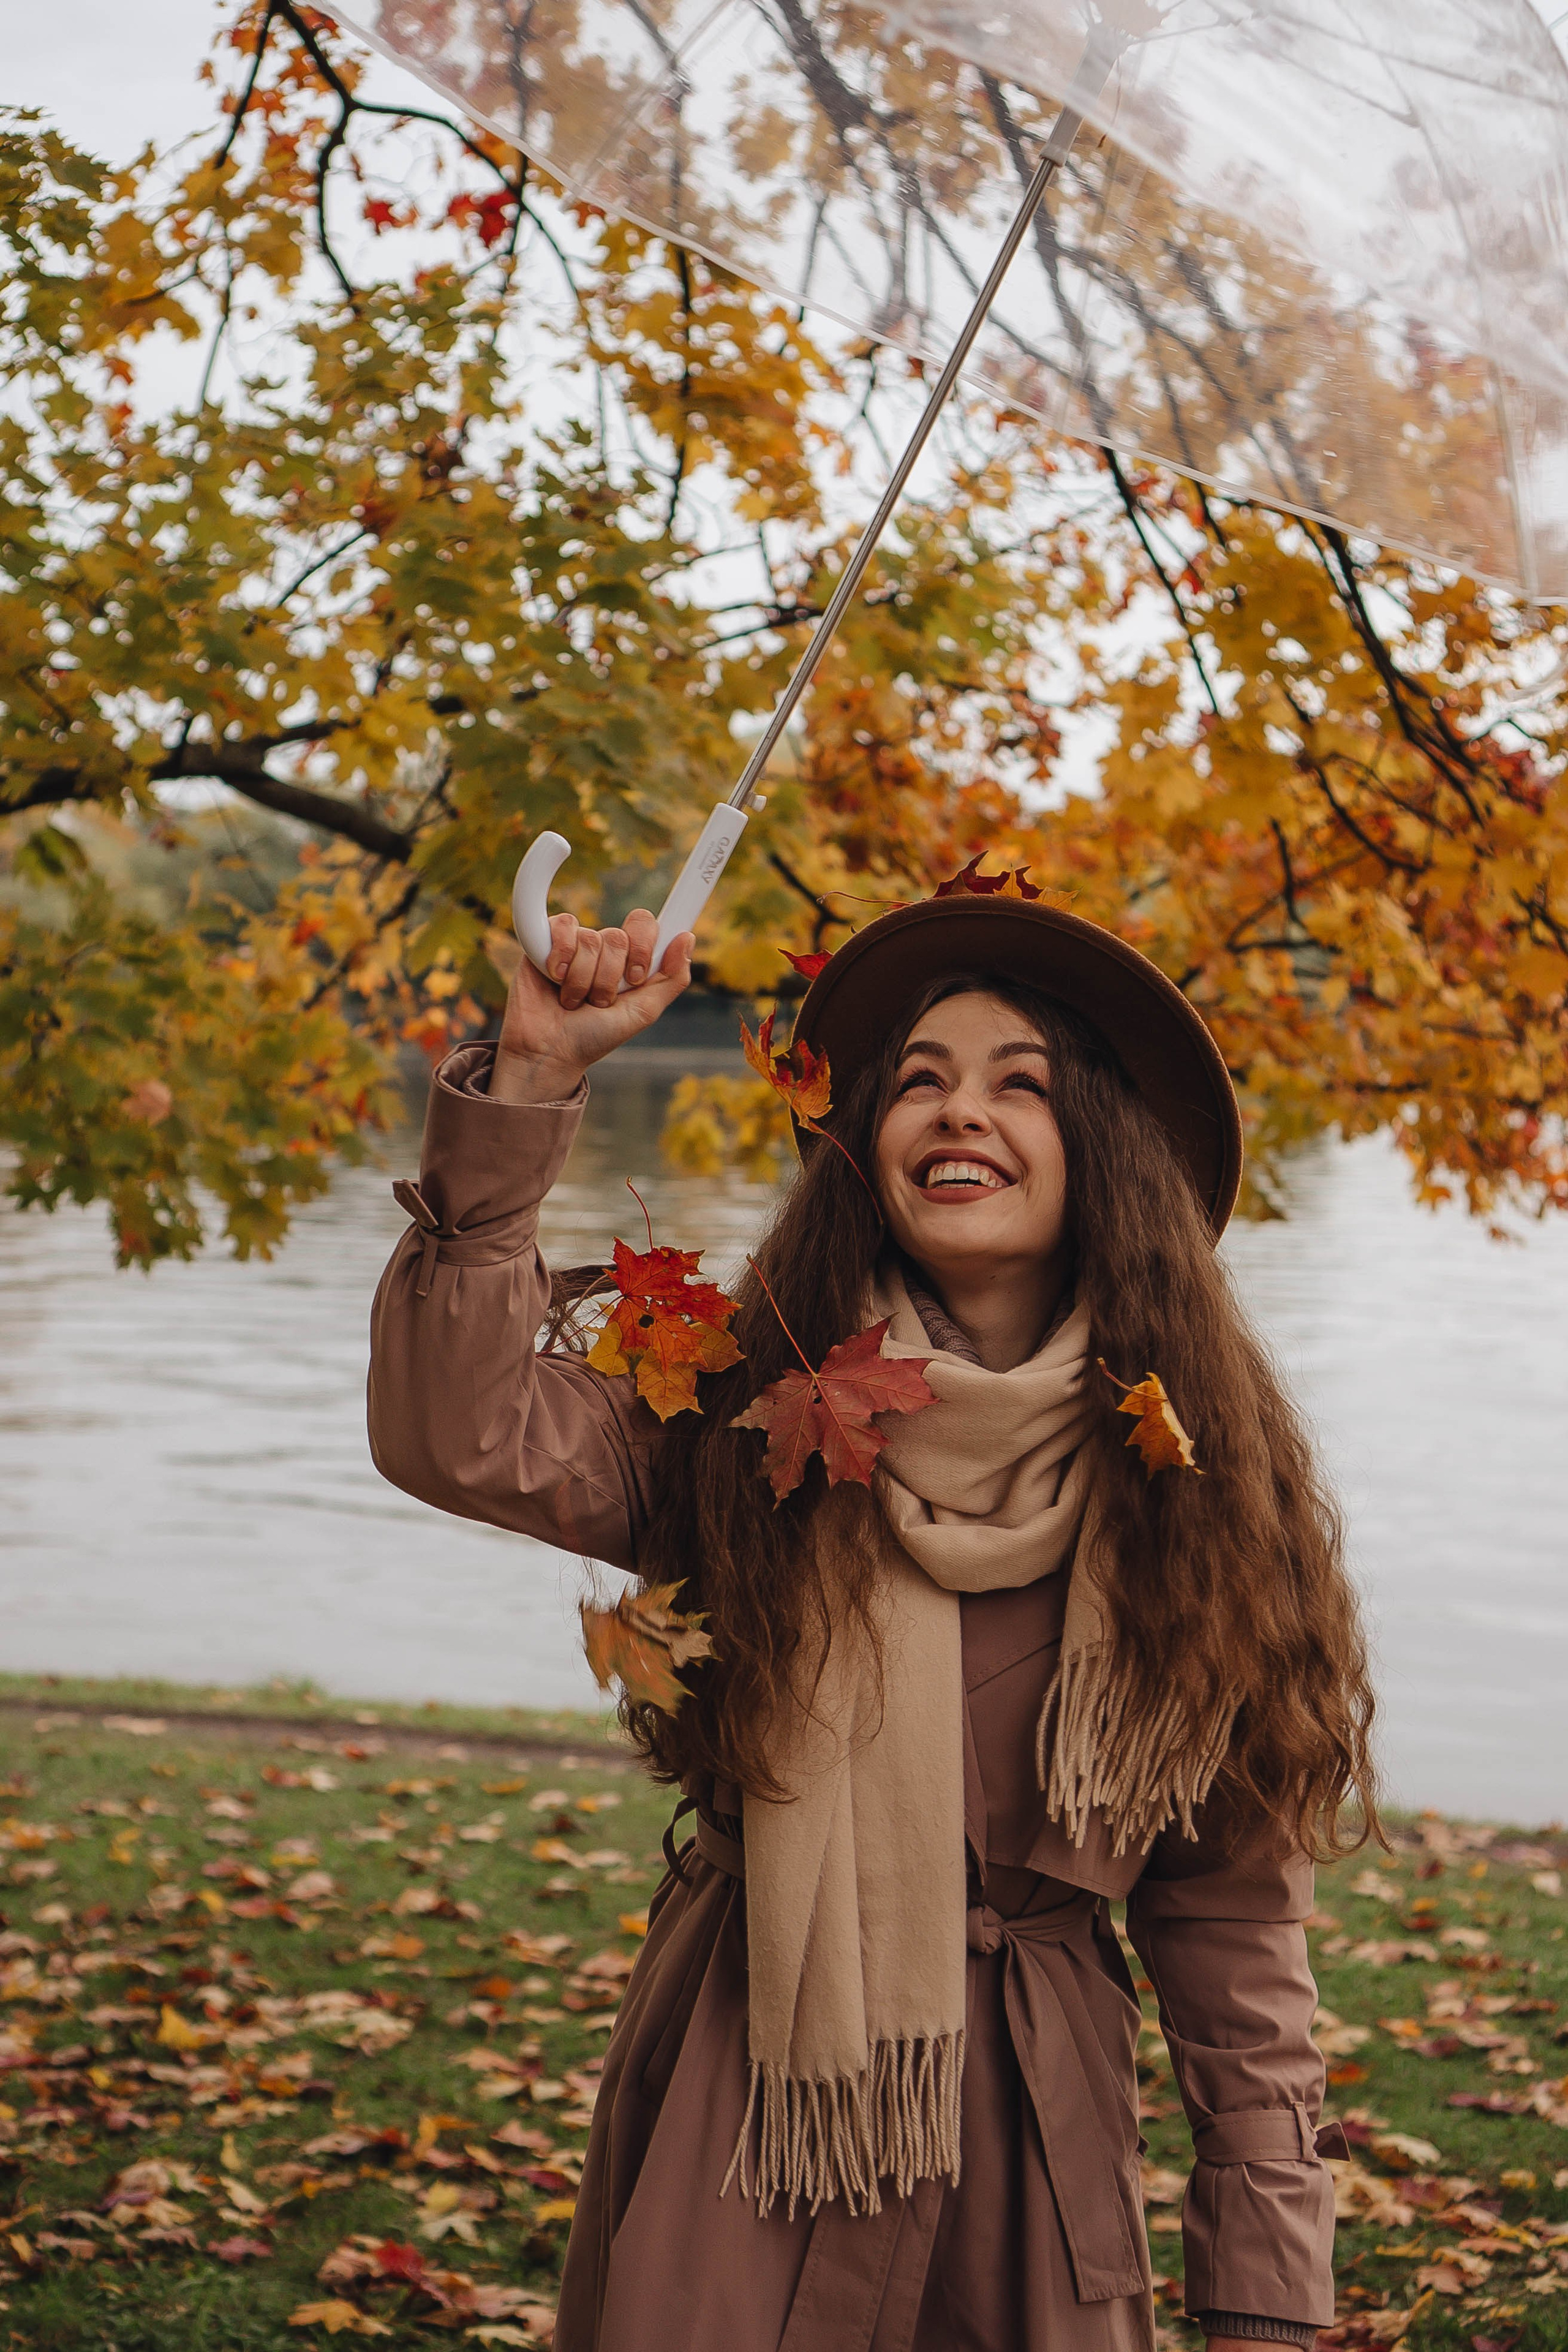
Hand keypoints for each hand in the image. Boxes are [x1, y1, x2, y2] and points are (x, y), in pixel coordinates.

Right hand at [489, 907, 692, 1103]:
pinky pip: (563, 926)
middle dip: (609, 977)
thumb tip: (687, 938)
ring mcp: (573, 944)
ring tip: (572, 1001)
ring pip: (591, 939)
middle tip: (598, 1001)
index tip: (635, 978)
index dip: (643, 947)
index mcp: (627, 960)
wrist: (549, 1052)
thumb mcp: (643, 1013)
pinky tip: (554, 978)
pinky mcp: (543, 940)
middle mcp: (602, 948)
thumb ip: (671, 980)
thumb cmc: (594, 1036)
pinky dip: (560, 957)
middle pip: (618, 936)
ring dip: (583, 980)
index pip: (645, 925)